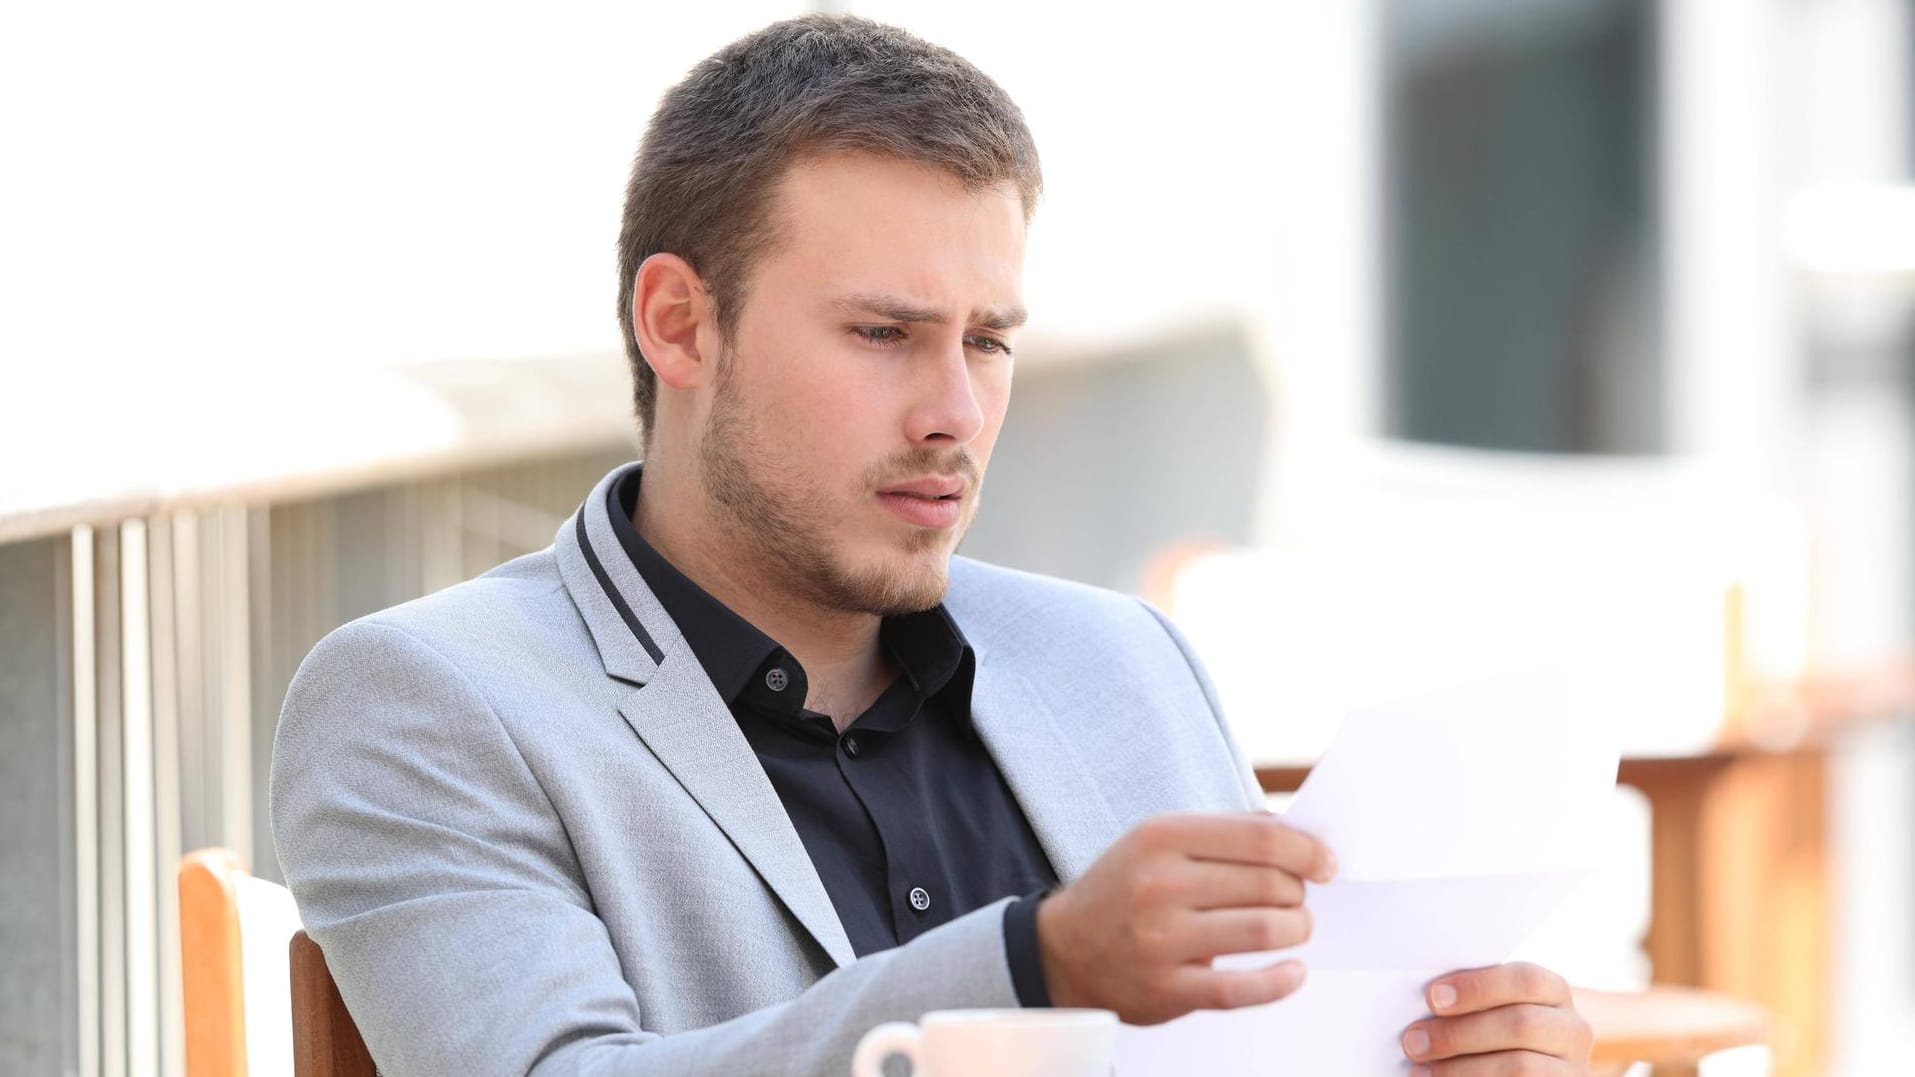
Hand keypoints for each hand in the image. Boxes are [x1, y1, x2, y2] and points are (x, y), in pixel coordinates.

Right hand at [1035, 812, 1335, 1024]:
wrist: (1063, 951)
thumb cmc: (1125, 888)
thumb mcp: (1158, 840)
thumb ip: (1224, 832)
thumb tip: (1297, 834)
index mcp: (1161, 837)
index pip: (1259, 838)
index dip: (1307, 851)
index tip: (1327, 864)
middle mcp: (1160, 885)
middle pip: (1269, 884)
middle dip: (1299, 893)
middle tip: (1299, 898)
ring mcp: (1162, 940)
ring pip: (1264, 931)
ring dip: (1296, 929)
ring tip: (1295, 928)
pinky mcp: (1168, 990)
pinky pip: (1243, 989)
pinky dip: (1281, 981)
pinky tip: (1293, 972)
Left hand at [1401, 962, 1592, 1074]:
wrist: (1513, 1069)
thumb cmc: (1487, 1031)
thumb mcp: (1486, 1010)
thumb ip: (1469, 1001)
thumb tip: (1424, 999)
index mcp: (1553, 992)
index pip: (1525, 980)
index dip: (1478, 987)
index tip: (1432, 998)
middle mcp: (1572, 1029)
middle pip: (1520, 1025)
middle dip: (1459, 1034)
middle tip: (1413, 1042)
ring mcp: (1572, 1069)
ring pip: (1519, 1067)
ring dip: (1461, 1069)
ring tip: (1420, 1071)